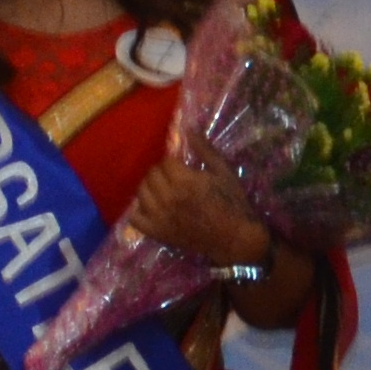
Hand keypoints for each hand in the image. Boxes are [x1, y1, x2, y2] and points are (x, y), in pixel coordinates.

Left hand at [123, 157, 271, 268]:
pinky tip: (151, 207)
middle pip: (151, 175)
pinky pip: (135, 218)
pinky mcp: (158, 233)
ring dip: (150, 187)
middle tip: (173, 176)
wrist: (235, 239)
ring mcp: (160, 217)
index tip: (181, 164)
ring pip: (141, 193)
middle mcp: (168, 198)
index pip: (165, 161)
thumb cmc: (233, 203)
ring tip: (162, 190)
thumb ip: (204, 150)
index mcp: (185, 181)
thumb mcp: (223, 171)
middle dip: (161, 171)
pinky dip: (139, 210)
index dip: (173, 160)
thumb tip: (187, 130)